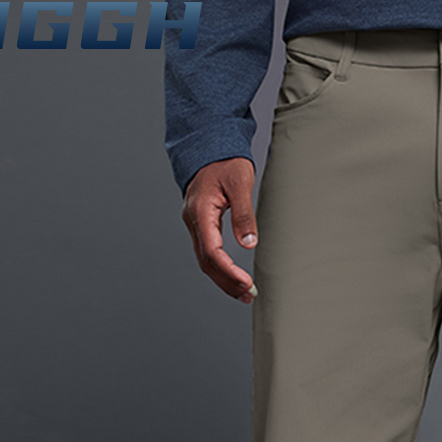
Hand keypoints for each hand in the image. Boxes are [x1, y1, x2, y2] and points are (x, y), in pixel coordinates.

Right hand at [181, 157, 259, 302]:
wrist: (209, 146)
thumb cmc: (225, 161)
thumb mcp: (240, 183)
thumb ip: (244, 214)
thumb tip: (249, 243)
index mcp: (200, 212)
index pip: (211, 251)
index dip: (228, 271)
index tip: (246, 283)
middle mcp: (193, 221)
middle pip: (206, 262)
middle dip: (227, 282)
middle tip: (248, 295)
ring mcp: (195, 224)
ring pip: (205, 260)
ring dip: (224, 279)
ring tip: (244, 293)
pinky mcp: (200, 225)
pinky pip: (207, 252)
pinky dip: (221, 268)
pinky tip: (234, 277)